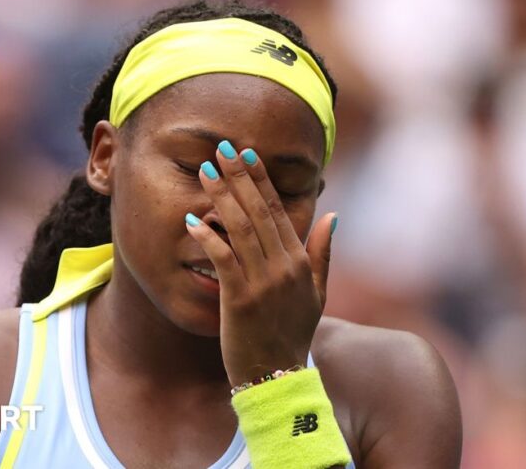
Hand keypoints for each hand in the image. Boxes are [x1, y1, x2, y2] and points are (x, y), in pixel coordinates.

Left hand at [184, 140, 336, 386]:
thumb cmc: (292, 333)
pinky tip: (192, 221)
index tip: (246, 154)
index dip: (261, 180)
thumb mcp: (317, 294)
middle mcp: (284, 267)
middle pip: (258, 212)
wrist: (278, 377)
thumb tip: (333, 215)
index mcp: (299, 261)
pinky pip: (222, 260)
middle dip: (239, 177)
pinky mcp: (241, 300)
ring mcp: (263, 283)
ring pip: (241, 229)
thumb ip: (323, 253)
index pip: (278, 210)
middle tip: (221, 149)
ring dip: (222, 198)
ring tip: (205, 172)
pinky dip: (208, 238)